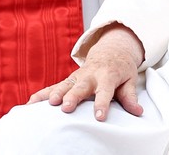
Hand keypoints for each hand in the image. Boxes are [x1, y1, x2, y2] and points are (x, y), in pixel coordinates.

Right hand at [28, 24, 144, 120]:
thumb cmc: (120, 70)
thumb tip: (138, 112)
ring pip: (64, 85)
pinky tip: (29, 104)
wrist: (110, 51)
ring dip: (55, 94)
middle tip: (67, 107)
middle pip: (81, 87)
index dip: (102, 104)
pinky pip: (52, 87)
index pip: (105, 92)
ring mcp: (77, 77)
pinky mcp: (68, 80)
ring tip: (48, 104)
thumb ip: (130, 96)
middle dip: (73, 96)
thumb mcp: (129, 80)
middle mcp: (90, 76)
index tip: (99, 117)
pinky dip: (41, 94)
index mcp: (107, 76)